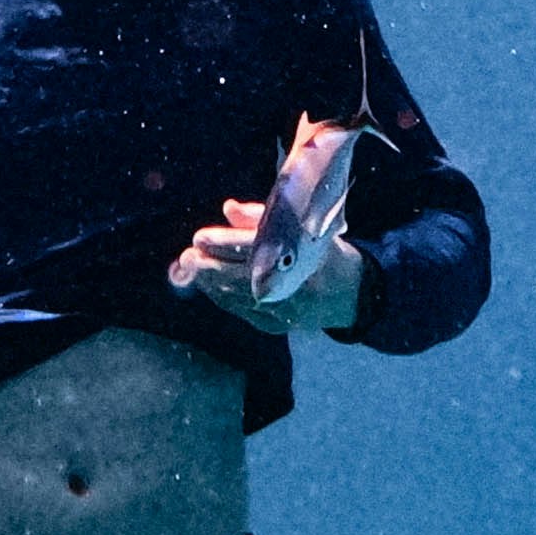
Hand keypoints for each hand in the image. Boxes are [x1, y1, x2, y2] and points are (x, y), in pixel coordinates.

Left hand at [171, 196, 359, 335]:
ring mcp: (282, 310)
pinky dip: (220, 297)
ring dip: (208, 283)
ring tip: (191, 268)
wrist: (348, 291)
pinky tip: (208, 284)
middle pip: (237, 276)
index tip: (200, 237)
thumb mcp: (300, 225)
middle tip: (187, 255)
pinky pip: (239, 310)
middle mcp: (291, 286)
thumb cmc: (318, 249)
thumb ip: (262, 217)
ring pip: (235, 297)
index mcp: (299, 255)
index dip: (221, 243)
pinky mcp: (275, 325)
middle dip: (207, 266)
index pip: (251, 249)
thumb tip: (228, 208)